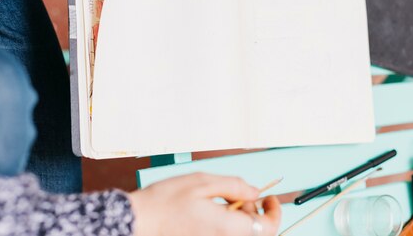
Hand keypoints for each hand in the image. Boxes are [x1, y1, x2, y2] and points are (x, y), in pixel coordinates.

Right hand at [128, 173, 281, 235]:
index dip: (274, 212)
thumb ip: (234, 186)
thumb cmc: (165, 202)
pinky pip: (225, 234)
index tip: (271, 197)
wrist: (137, 221)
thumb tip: (255, 192)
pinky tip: (209, 211)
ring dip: (238, 216)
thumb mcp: (202, 182)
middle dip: (253, 209)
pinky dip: (225, 222)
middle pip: (254, 230)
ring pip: (239, 232)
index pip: (267, 227)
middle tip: (236, 193)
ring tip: (218, 200)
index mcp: (227, 227)